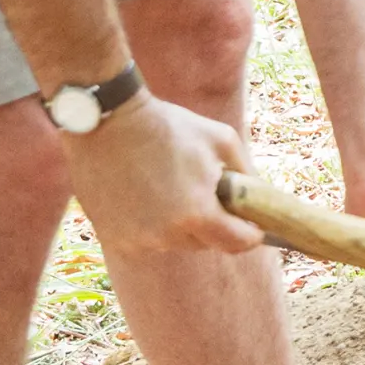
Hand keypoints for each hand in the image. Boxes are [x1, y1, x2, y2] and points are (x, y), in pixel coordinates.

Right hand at [67, 94, 262, 255]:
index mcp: (197, 213)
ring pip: (174, 241)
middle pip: (205, 243)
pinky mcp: (114, 238)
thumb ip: (246, 173)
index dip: (250, 234)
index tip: (252, 225)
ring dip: (179, 223)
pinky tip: (142, 194)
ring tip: (168, 187)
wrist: (105, 121)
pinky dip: (150, 223)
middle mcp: (167, 235)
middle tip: (203, 193)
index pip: (238, 243)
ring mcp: (138, 240)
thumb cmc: (168, 125)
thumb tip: (259, 196)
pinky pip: (146, 238)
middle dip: (212, 223)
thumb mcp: (222, 139)